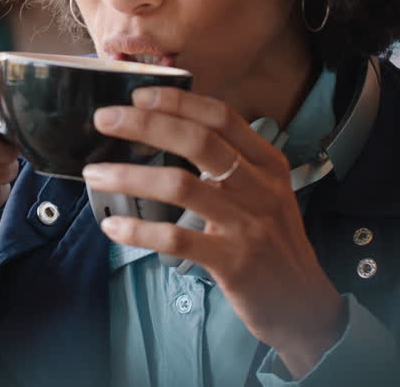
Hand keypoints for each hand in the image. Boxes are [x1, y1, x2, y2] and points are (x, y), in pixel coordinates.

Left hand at [82, 88, 344, 378]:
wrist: (305, 305)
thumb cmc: (274, 244)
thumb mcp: (265, 194)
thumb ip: (231, 165)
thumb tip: (173, 134)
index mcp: (267, 164)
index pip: (221, 118)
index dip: (179, 102)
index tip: (140, 95)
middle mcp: (259, 188)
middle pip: (198, 141)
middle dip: (147, 124)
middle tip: (106, 119)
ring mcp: (246, 224)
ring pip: (181, 186)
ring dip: (130, 176)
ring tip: (95, 173)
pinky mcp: (232, 260)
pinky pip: (177, 238)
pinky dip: (140, 229)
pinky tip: (113, 225)